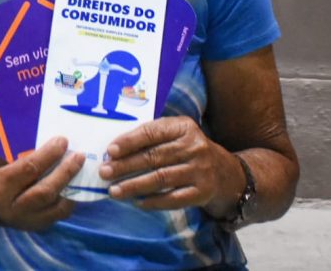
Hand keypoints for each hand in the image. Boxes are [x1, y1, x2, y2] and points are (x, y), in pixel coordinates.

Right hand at [0, 137, 83, 230]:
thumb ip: (18, 156)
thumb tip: (47, 143)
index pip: (28, 169)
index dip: (48, 154)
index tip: (62, 140)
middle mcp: (11, 209)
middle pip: (45, 191)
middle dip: (65, 172)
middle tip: (78, 155)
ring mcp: (24, 222)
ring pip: (56, 208)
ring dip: (72, 188)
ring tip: (81, 170)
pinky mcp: (34, 227)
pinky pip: (58, 215)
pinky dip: (69, 200)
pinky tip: (75, 185)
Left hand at [100, 116, 238, 214]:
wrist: (225, 172)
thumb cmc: (186, 149)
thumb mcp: (174, 134)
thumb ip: (149, 137)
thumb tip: (113, 151)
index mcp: (183, 127)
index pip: (151, 133)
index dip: (129, 142)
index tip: (110, 151)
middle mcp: (194, 146)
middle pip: (153, 157)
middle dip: (125, 166)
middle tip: (104, 173)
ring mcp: (201, 170)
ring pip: (161, 179)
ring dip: (134, 186)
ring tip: (114, 191)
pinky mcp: (203, 191)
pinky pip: (174, 198)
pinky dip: (154, 202)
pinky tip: (138, 203)